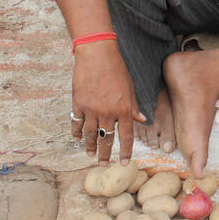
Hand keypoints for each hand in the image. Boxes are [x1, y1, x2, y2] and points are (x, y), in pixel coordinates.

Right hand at [71, 42, 144, 163]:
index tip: (123, 162)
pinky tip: (77, 138)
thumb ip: (134, 106)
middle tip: (103, 164)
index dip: (125, 151)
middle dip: (105, 154)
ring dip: (90, 146)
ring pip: (90, 134)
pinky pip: (77, 123)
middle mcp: (108, 113)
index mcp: (124, 110)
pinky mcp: (79, 104)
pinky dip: (76, 132)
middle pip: (106, 139)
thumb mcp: (130, 88)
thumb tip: (141, 119)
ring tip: (90, 155)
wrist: (98, 55)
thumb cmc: (117, 70)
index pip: (126, 137)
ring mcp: (92, 110)